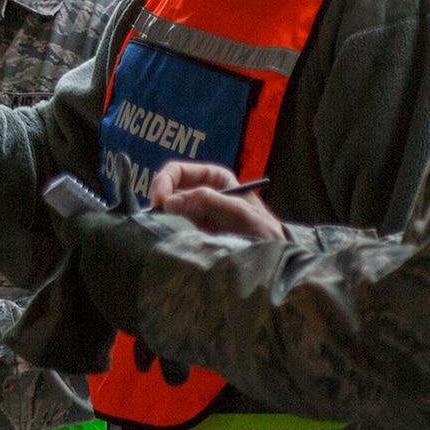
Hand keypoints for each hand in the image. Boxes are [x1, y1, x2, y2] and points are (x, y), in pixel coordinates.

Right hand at [149, 160, 281, 239]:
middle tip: (155, 219)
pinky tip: (167, 237)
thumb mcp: (240, 212)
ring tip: (161, 229)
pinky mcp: (193, 234)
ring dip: (160, 218)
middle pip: (168, 189)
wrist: (274, 259)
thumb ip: (208, 202)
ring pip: (167, 210)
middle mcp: (202, 193)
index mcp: (215, 179)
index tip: (159, 202)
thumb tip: (169, 202)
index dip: (164, 182)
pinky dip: (165, 230)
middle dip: (159, 201)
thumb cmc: (264, 230)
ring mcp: (196, 214)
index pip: (178, 171)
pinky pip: (172, 228)